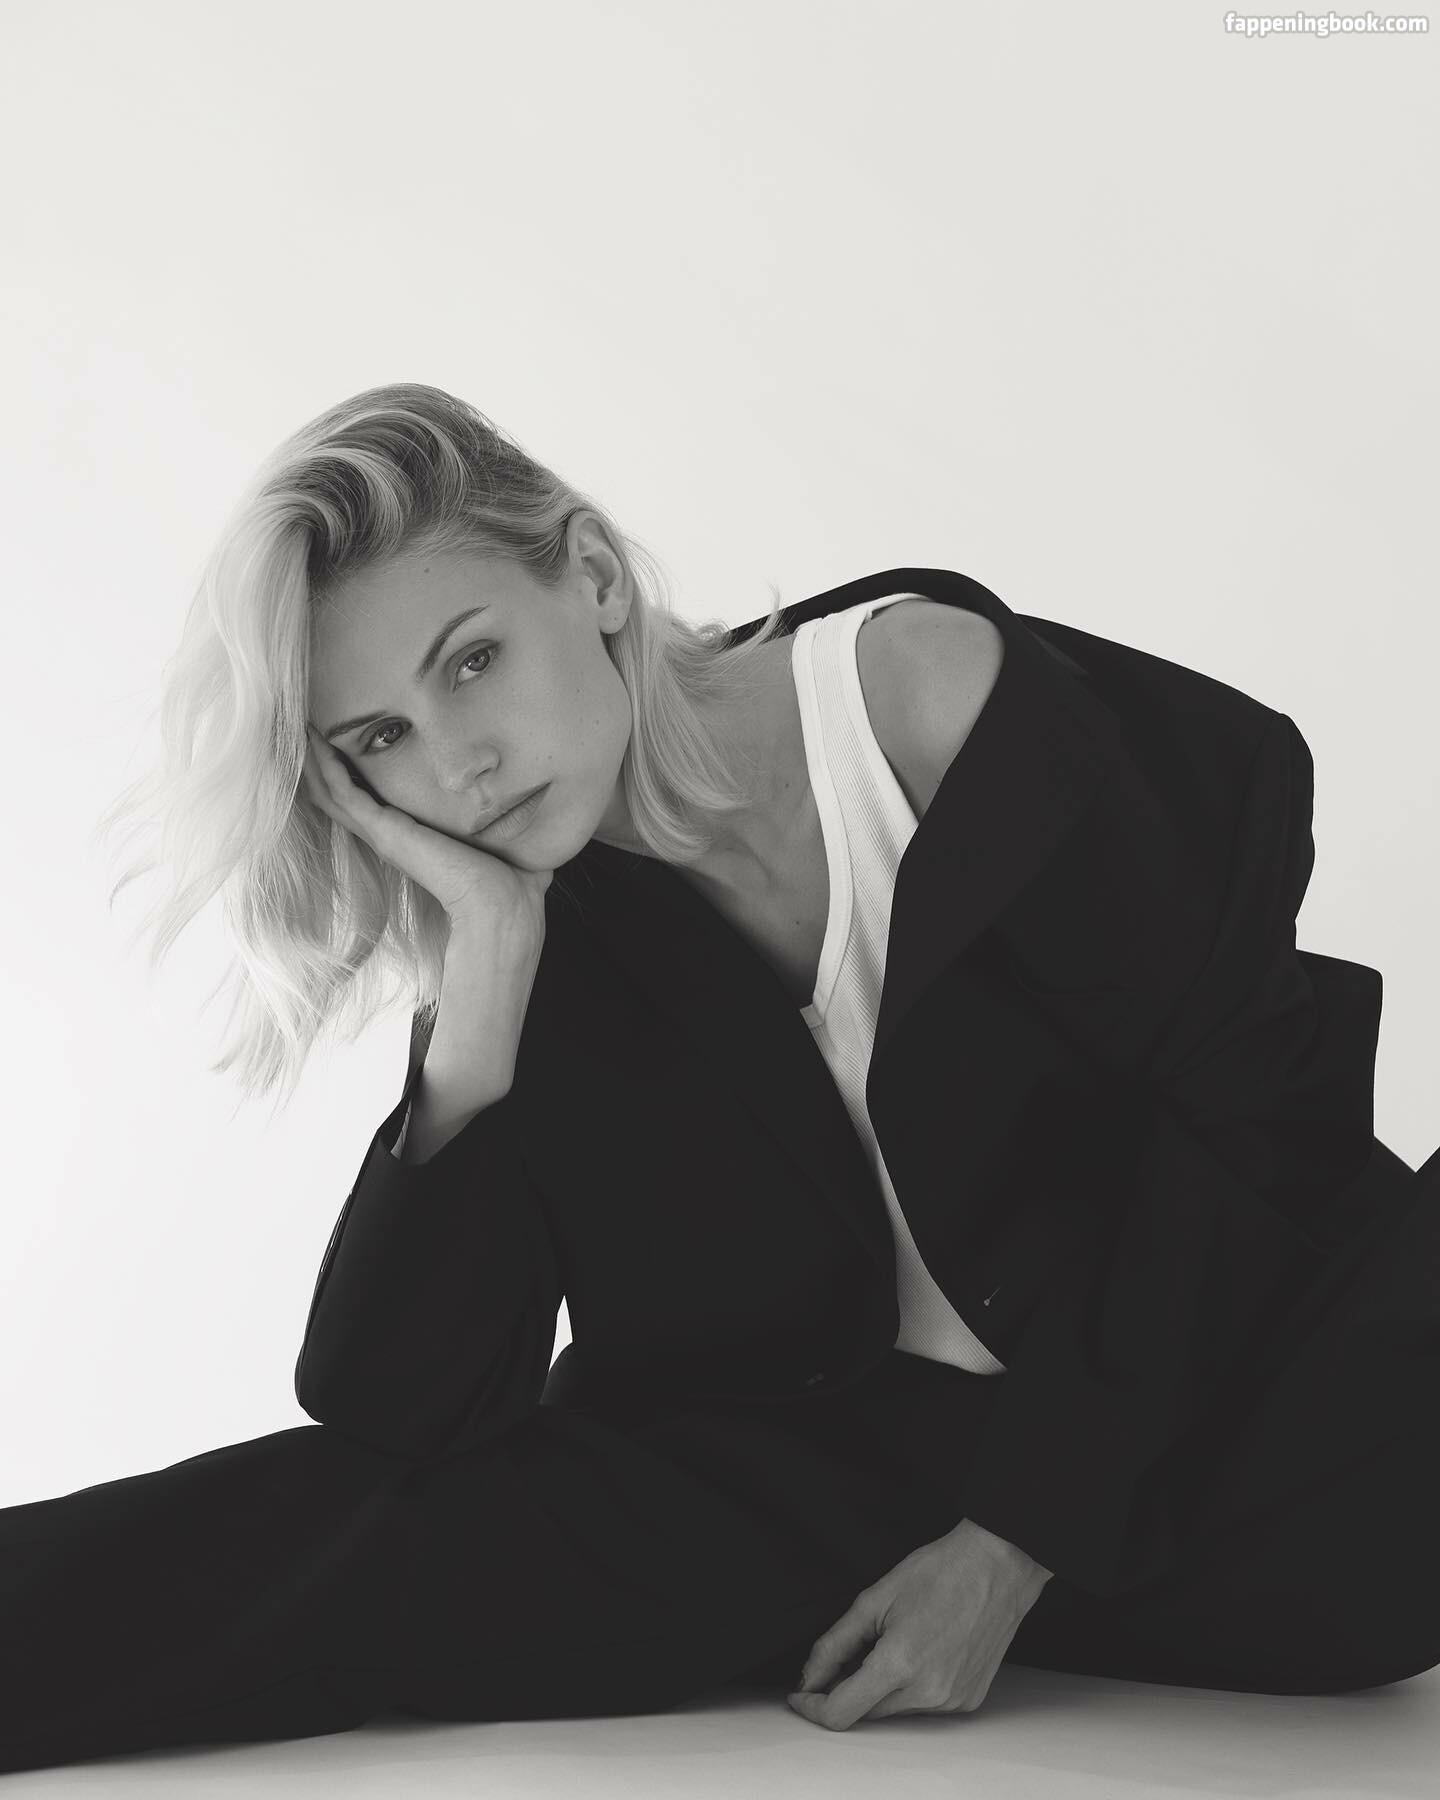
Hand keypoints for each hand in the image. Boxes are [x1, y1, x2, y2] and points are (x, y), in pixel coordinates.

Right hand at [300, 724, 553, 931]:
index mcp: (412, 839)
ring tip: (296, 725)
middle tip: (301, 725)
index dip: (349, 775)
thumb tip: (534, 813)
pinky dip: (324, 765)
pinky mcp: (385, 832)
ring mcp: (382, 835)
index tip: (338, 743)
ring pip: (331, 791)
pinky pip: (342, 792)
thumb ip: (508, 827)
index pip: (368, 803)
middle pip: (338, 794)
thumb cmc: (511, 885)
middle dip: (319, 761)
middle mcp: (390, 836)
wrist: (502, 909)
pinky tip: (312, 739)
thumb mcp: (505, 842)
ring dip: (313, 758)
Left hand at [787, 1520, 1052, 1729]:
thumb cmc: (941, 1572)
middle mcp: (928, 1692)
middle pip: (867, 1711)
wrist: (997, 1567)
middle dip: (849, 1688)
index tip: (801, 1695)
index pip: (841, 1712)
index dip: (812, 1707)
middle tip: (853, 1651)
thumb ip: (834, 1643)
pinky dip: (912, 1686)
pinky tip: (923, 1650)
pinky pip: (925, 1705)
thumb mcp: (874, 1599)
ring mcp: (951, 1701)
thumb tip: (810, 1676)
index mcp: (899, 1664)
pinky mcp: (968, 1701)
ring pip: (896, 1709)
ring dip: (883, 1686)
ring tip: (899, 1639)